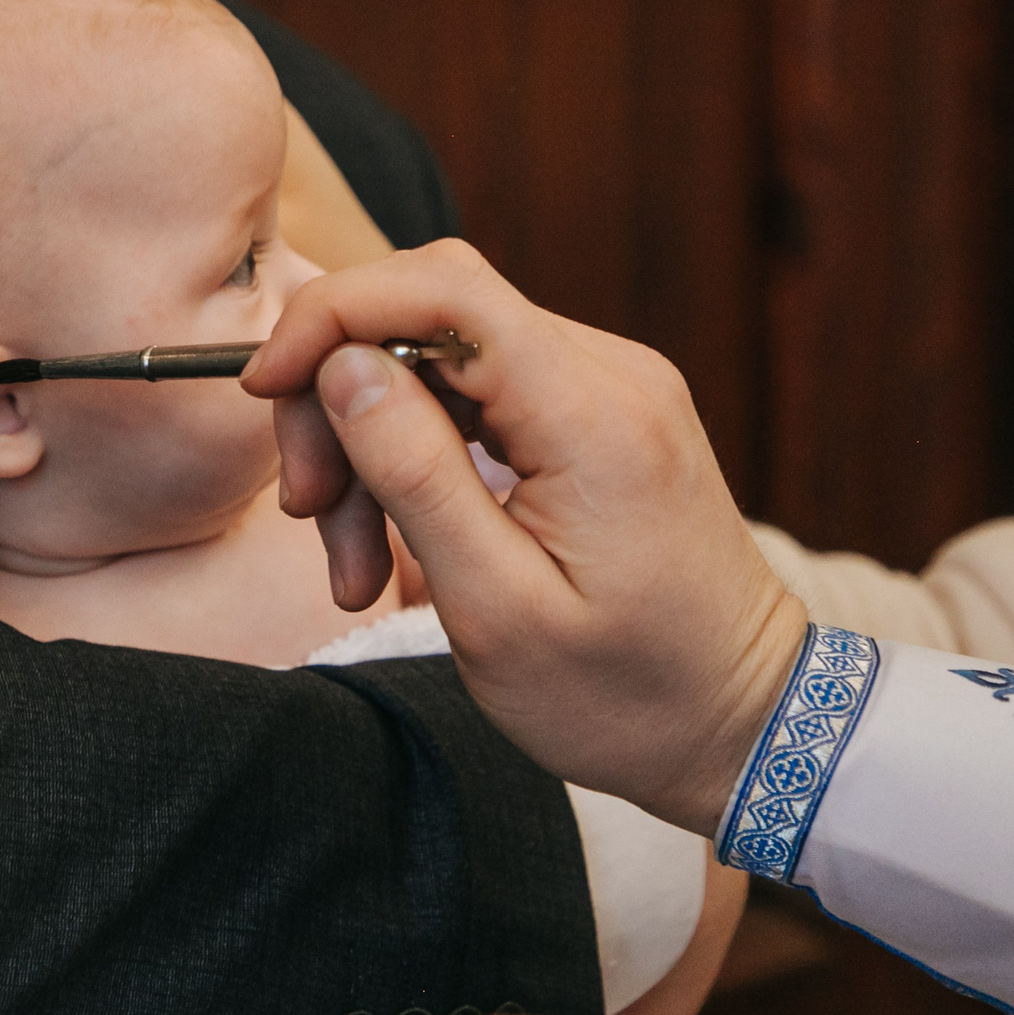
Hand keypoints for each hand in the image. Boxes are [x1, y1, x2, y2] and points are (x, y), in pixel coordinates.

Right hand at [242, 241, 805, 833]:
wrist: (749, 728)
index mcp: (593, 412)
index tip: (264, 387)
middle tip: (310, 517)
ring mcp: (610, 388)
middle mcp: (610, 372)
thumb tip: (341, 364)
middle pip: (428, 319)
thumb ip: (415, 475)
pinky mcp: (599, 416)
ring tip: (353, 569)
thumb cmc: (627, 696)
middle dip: (341, 403)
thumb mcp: (497, 609)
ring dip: (375, 449)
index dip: (333, 313)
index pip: (442, 286)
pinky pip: (481, 398)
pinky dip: (423, 459)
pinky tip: (401, 549)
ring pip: (442, 362)